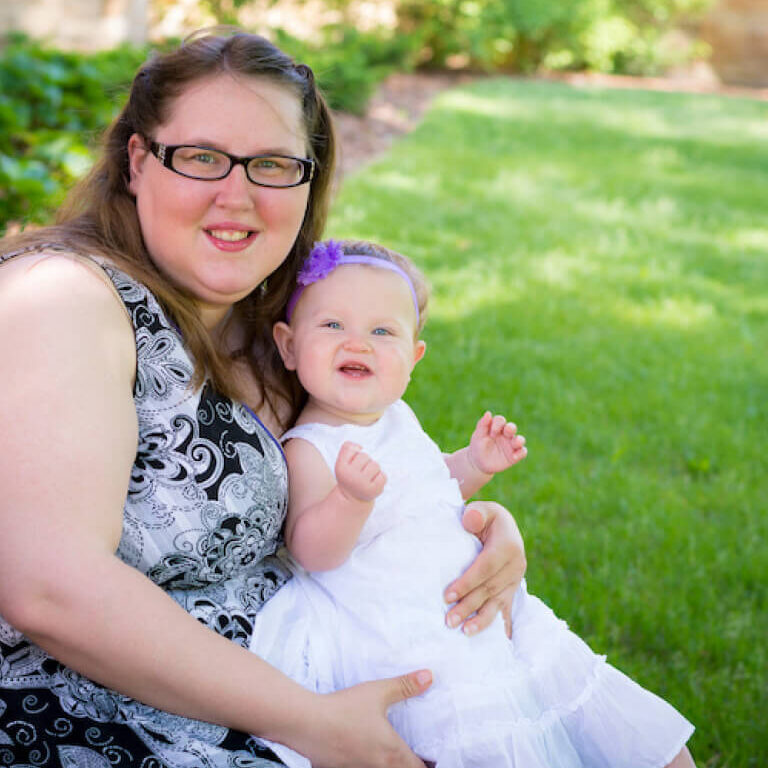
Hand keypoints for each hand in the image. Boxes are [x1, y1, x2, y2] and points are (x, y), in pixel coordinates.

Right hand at [301, 670, 432, 767]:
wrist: (306, 724)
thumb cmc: (343, 709)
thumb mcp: (377, 692)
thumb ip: (404, 686)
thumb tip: (429, 676)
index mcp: (392, 753)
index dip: (429, 764)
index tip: (430, 755)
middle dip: (412, 765)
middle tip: (415, 755)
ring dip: (391, 765)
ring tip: (392, 754)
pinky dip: (370, 765)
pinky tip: (366, 754)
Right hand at [335, 441, 386, 502]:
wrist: (352, 497)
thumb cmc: (349, 475)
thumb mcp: (342, 461)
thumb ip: (347, 448)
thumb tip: (360, 447)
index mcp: (341, 468)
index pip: (352, 448)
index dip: (355, 453)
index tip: (352, 462)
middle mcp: (351, 477)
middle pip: (365, 456)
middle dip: (365, 461)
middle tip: (361, 470)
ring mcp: (363, 485)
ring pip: (375, 465)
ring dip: (374, 469)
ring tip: (368, 476)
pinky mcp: (374, 491)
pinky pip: (383, 476)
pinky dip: (380, 477)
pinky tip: (373, 482)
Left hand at [444, 501, 525, 637]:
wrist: (502, 526)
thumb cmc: (485, 518)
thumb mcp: (482, 510)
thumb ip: (476, 514)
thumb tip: (470, 522)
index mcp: (508, 545)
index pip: (485, 567)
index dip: (467, 582)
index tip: (447, 596)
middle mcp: (516, 565)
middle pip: (489, 589)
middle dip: (468, 606)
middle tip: (449, 620)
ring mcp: (516, 580)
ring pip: (497, 603)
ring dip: (481, 620)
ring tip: (465, 632)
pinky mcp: (513, 590)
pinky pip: (506, 610)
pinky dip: (501, 626)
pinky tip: (497, 644)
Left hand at [468, 412, 526, 475]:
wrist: (478, 463)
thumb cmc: (478, 446)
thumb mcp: (478, 436)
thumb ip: (482, 424)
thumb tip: (488, 413)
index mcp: (496, 427)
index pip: (500, 420)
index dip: (497, 424)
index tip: (491, 433)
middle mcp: (506, 434)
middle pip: (512, 427)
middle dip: (511, 428)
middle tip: (506, 431)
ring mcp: (511, 445)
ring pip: (520, 440)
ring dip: (519, 440)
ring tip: (515, 443)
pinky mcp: (514, 456)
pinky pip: (522, 452)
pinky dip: (521, 453)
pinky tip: (514, 457)